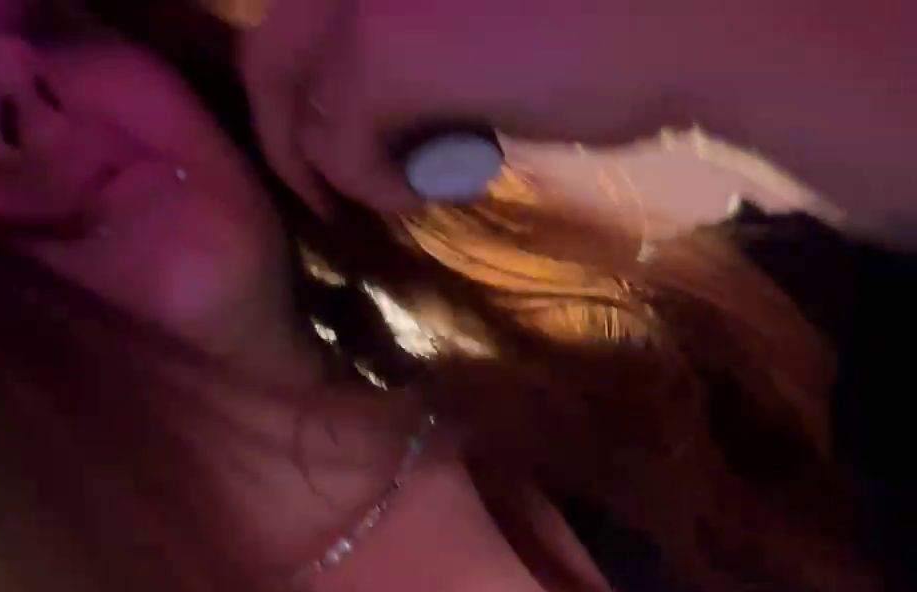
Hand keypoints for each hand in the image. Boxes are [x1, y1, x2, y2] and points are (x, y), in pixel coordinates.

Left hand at [238, 1, 702, 215]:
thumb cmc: (629, 20)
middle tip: (326, 187)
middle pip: (268, 45)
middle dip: (285, 131)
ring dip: (338, 162)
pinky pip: (337, 142)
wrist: (704, 19)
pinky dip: (373, 185)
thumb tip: (386, 103)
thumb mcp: (493, 23)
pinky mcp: (389, 46)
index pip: (302, 13)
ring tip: (407, 187)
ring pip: (293, 99)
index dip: (306, 84)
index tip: (338, 141)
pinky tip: (428, 192)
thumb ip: (428, 40)